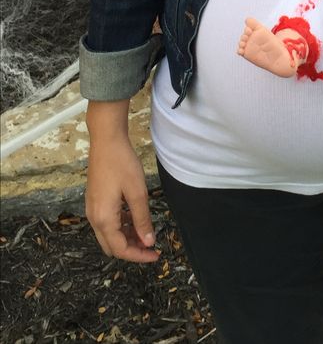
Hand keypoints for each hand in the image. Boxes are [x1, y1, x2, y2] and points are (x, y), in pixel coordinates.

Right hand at [85, 134, 159, 262]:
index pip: (120, 249)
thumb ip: (142, 219)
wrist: (106, 141)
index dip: (138, 256)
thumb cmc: (122, 164)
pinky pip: (107, 222)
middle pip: (112, 246)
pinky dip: (121, 226)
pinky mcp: (95, 201)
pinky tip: (135, 218)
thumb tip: (148, 242)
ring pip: (109, 235)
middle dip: (132, 250)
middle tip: (151, 247)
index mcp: (103, 219)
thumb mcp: (137, 192)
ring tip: (146, 232)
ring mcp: (93, 210)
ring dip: (127, 238)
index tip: (156, 255)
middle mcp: (94, 218)